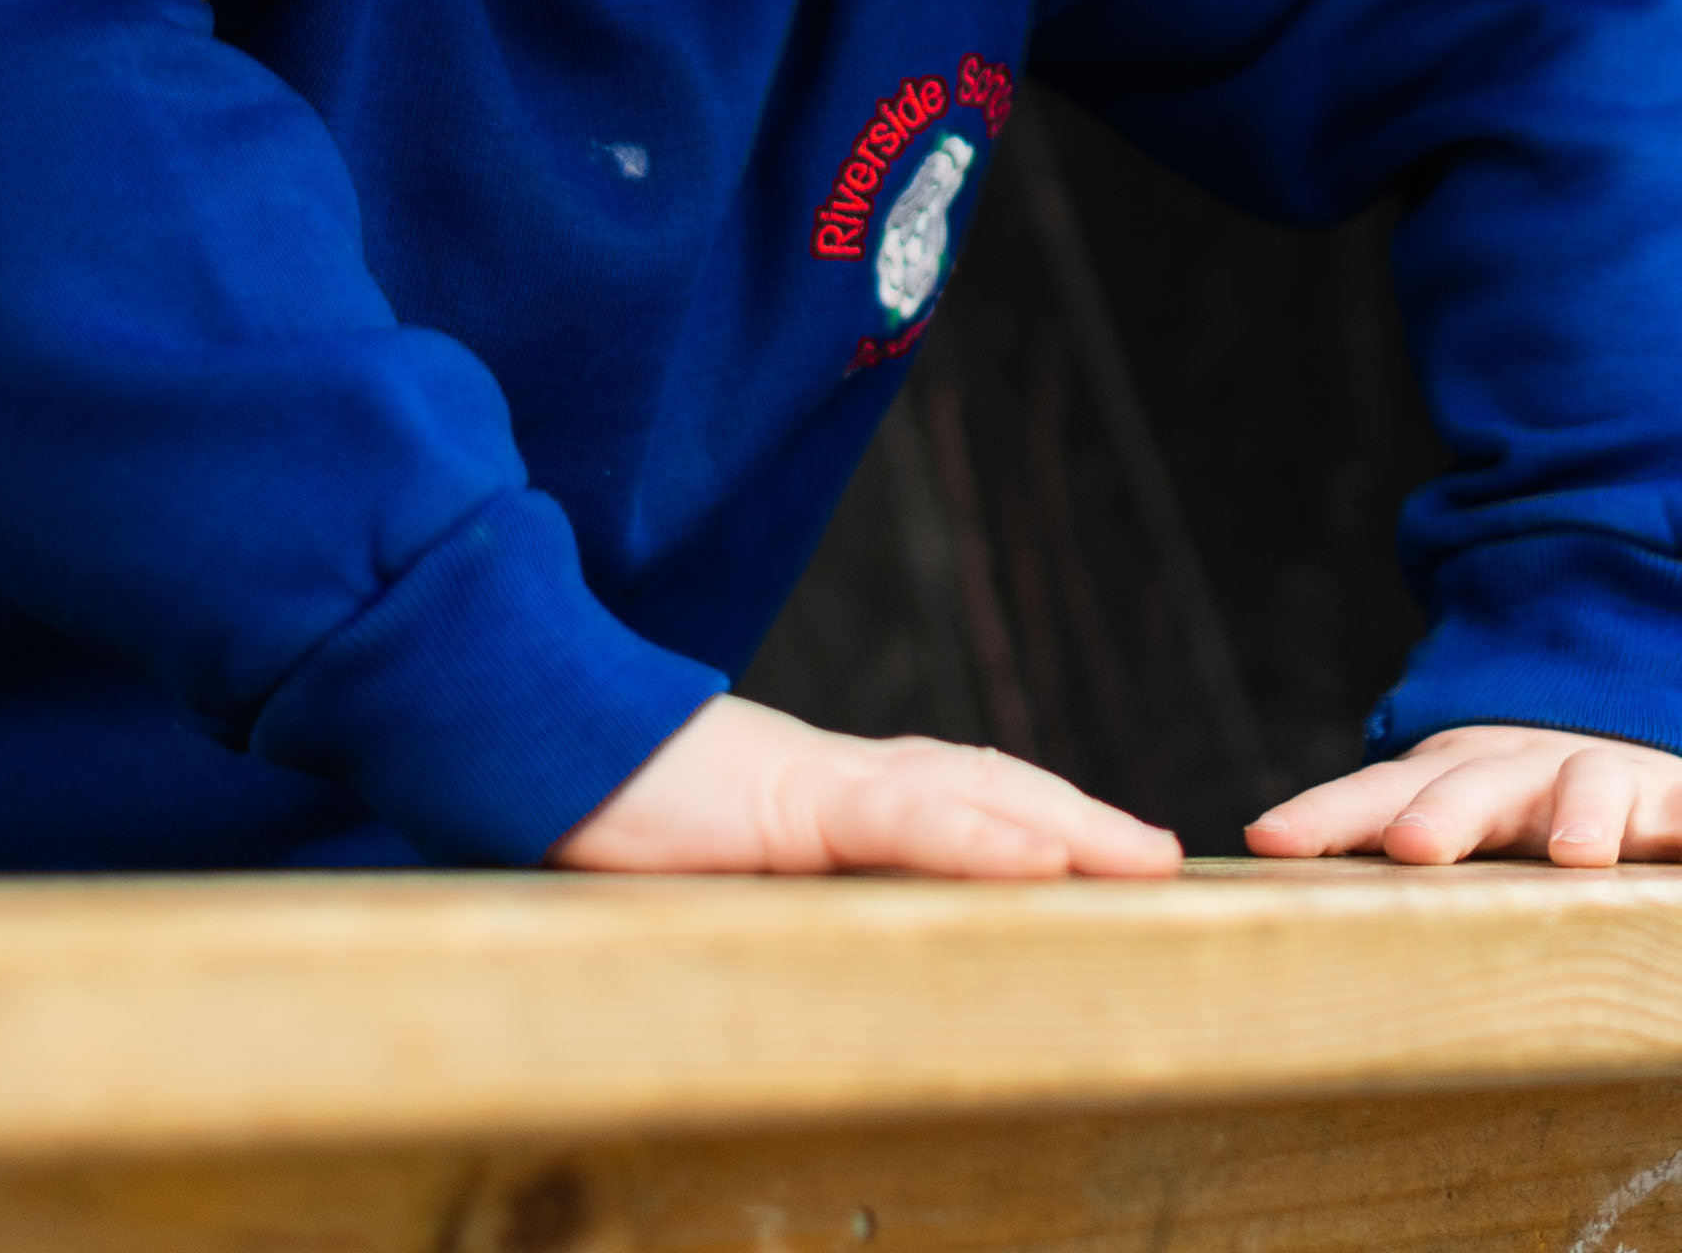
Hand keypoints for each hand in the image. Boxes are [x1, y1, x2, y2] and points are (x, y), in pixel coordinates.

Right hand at [552, 695, 1184, 878]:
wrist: (519, 734)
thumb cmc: (588, 802)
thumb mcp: (691, 863)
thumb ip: (752, 887)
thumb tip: (791, 947)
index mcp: (815, 792)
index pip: (947, 795)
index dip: (1027, 817)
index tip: (1097, 849)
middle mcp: (833, 775)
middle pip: (983, 784)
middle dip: (1078, 820)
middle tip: (1161, 858)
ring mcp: (813, 782)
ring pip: (965, 794)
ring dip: (1063, 825)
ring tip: (1141, 858)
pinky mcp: (782, 800)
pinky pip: (897, 820)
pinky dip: (976, 839)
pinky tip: (1042, 860)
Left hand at [1243, 722, 1681, 867]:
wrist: (1606, 705)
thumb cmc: (1498, 789)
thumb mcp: (1428, 794)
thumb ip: (1358, 821)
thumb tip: (1248, 855)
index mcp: (1446, 777)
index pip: (1369, 792)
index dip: (1322, 817)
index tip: (1269, 839)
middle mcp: (1518, 771)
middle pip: (1470, 786)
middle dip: (1443, 817)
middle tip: (1416, 849)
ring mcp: (1604, 776)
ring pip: (1593, 790)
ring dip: (1585, 820)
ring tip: (1583, 856)